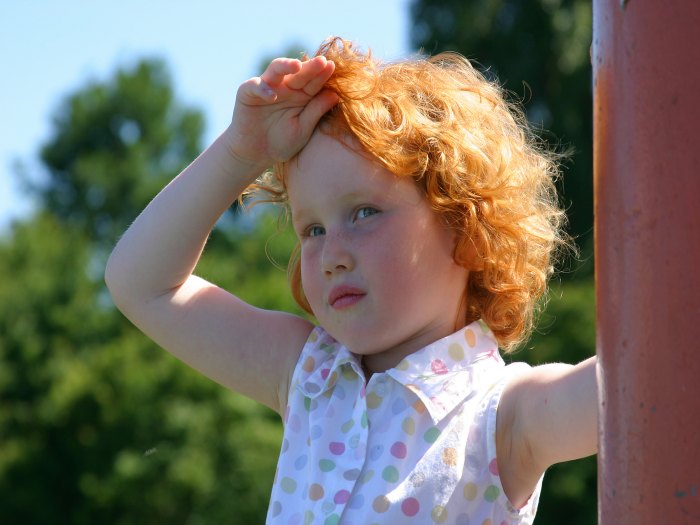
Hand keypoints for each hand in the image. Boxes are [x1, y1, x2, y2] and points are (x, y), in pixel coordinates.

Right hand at [226, 55, 338, 171]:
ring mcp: (267, 87)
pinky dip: (262, 89)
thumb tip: (335, 95)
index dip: (322, 74)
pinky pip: (254, 86)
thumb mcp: (302, 129)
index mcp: (301, 95)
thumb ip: (316, 111)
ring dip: (285, 66)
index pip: (314, 82)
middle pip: (298, 73)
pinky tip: (272, 96)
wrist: (256, 154)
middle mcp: (285, 87)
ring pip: (275, 70)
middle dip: (309, 67)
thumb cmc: (282, 142)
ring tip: (296, 66)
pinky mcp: (247, 93)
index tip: (332, 67)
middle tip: (321, 62)